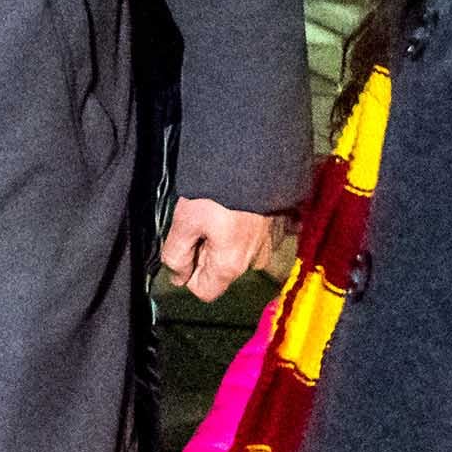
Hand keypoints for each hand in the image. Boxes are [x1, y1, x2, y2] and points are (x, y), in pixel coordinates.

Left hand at [161, 195, 277, 301]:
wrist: (256, 160)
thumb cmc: (217, 192)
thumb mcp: (185, 221)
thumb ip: (176, 254)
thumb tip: (178, 276)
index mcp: (230, 266)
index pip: (203, 292)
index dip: (187, 274)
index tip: (184, 246)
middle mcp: (252, 262)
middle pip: (219, 273)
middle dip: (204, 253)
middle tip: (199, 221)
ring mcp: (266, 247)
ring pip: (233, 254)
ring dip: (221, 239)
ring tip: (216, 211)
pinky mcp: (274, 229)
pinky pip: (250, 240)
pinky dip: (238, 229)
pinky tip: (232, 209)